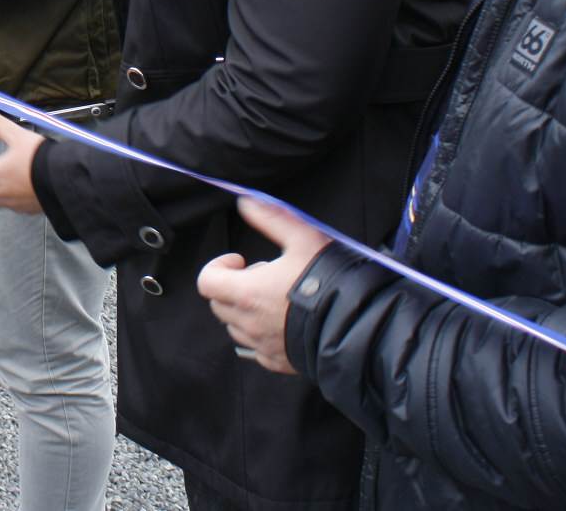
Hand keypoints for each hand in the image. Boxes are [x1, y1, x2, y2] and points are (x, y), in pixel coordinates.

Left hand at [196, 196, 331, 374]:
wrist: (358, 328)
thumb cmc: (329, 282)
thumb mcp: (302, 239)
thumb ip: (272, 218)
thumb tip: (247, 202)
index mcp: (246, 292)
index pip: (207, 281)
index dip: (218, 267)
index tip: (241, 261)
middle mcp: (248, 322)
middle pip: (219, 302)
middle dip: (234, 286)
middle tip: (264, 276)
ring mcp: (262, 345)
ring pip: (235, 326)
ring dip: (246, 310)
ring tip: (275, 298)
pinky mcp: (277, 362)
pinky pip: (256, 348)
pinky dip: (261, 333)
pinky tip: (283, 322)